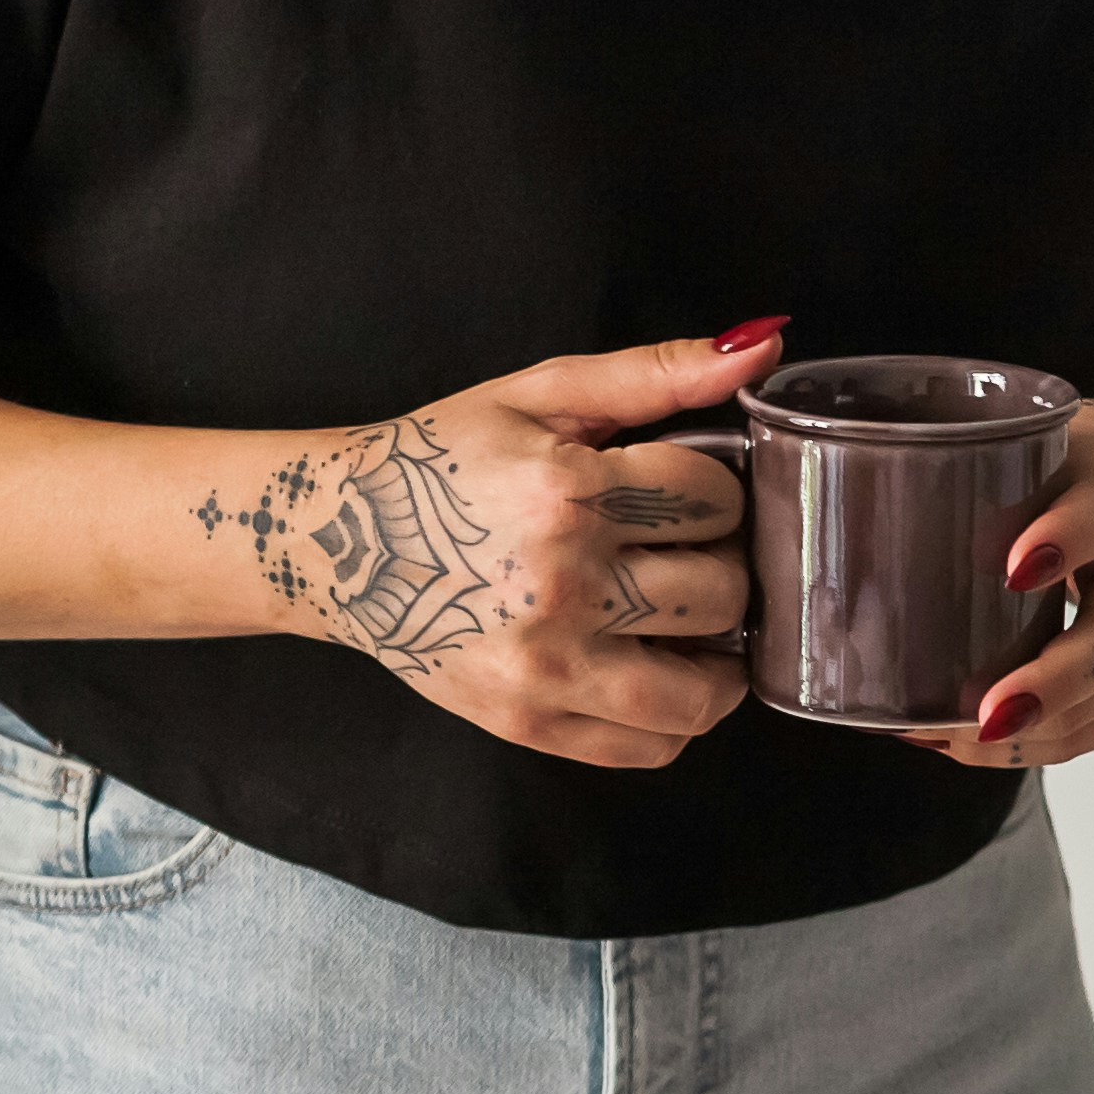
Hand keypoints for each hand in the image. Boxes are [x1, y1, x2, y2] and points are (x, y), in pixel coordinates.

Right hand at [196, 322, 774, 768]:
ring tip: (693, 624)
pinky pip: (651, 746)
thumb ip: (656, 373)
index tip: (685, 497)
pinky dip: (679, 718)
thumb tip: (763, 346)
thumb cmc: (439, 461)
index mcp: (563, 492)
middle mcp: (557, 584)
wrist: (331, 539)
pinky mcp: (527, 721)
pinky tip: (660, 672)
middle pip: (720, 592)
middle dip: (721, 567)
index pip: (713, 500)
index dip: (714, 493)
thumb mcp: (540, 394)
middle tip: (689, 556)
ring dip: (719, 658)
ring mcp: (543, 664)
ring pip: (701, 690)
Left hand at [933, 389, 1093, 768]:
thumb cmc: (1089, 470)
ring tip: (946, 740)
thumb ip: (975, 469)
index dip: (1063, 541)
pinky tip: (967, 744)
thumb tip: (841, 495)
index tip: (1013, 569)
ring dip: (1030, 733)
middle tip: (986, 715)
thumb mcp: (1045, 445)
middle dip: (1052, 685)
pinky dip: (1031, 745)